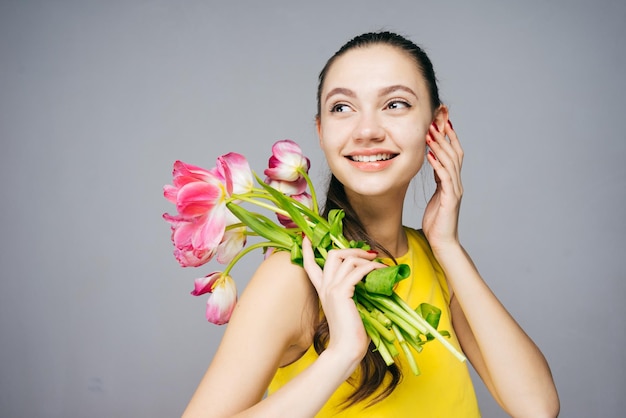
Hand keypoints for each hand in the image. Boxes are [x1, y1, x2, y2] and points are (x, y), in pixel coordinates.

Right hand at [301, 237, 380, 364]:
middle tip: (369, 253)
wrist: (346, 351)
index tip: (306, 238)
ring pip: (346, 259)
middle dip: (352, 248)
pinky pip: (357, 271)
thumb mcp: (352, 308)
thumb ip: (355, 293)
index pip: (309, 265)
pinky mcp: (341, 293)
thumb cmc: (352, 334)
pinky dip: (371, 268)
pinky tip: (380, 272)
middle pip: (332, 255)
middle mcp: (325, 287)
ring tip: (380, 265)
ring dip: (366, 258)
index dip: (307, 250)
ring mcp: (331, 289)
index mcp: (323, 291)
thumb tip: (376, 281)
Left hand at [422, 120, 463, 251]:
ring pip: (450, 163)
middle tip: (437, 121)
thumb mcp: (436, 197)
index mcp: (452, 182)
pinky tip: (430, 154)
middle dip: (445, 136)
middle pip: (454, 154)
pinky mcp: (450, 199)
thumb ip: (438, 181)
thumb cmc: (437, 222)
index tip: (442, 122)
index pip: (453, 155)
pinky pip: (444, 177)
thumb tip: (434, 165)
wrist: (443, 242)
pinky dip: (437, 164)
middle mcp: (456, 183)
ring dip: (439, 146)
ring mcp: (455, 190)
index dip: (449, 138)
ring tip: (430, 133)